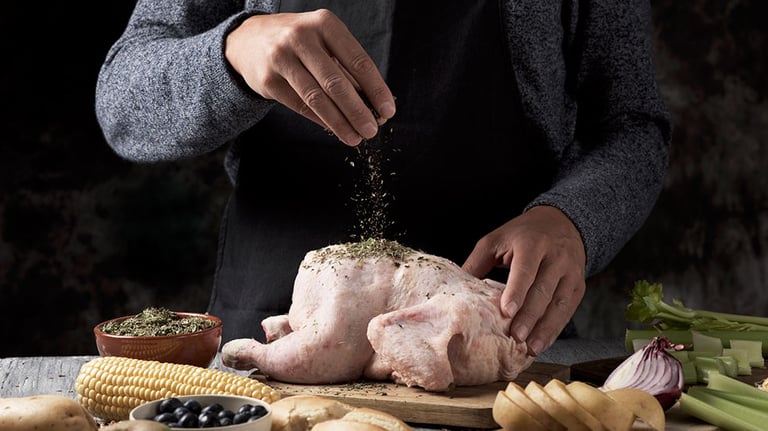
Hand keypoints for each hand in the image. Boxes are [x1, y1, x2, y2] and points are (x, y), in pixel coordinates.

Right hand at [225, 9, 395, 145]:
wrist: (249, 39)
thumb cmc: (301, 43)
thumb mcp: (325, 42)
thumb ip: (348, 69)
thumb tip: (375, 104)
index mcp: (324, 24)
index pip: (358, 60)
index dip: (375, 89)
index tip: (388, 110)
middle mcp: (301, 37)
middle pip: (336, 82)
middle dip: (357, 110)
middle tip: (372, 130)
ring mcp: (281, 58)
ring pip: (316, 98)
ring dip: (339, 122)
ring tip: (355, 138)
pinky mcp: (268, 80)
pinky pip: (300, 106)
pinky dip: (321, 120)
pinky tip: (335, 129)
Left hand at [461, 205, 586, 355]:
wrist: (562, 223)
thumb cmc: (522, 234)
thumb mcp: (497, 239)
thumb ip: (478, 262)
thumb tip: (457, 288)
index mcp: (532, 243)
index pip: (525, 269)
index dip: (516, 291)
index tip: (506, 311)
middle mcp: (556, 256)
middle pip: (543, 290)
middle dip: (530, 316)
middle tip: (516, 337)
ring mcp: (571, 271)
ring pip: (559, 303)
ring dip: (545, 328)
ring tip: (531, 348)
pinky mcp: (578, 284)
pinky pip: (568, 309)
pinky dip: (556, 328)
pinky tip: (544, 342)